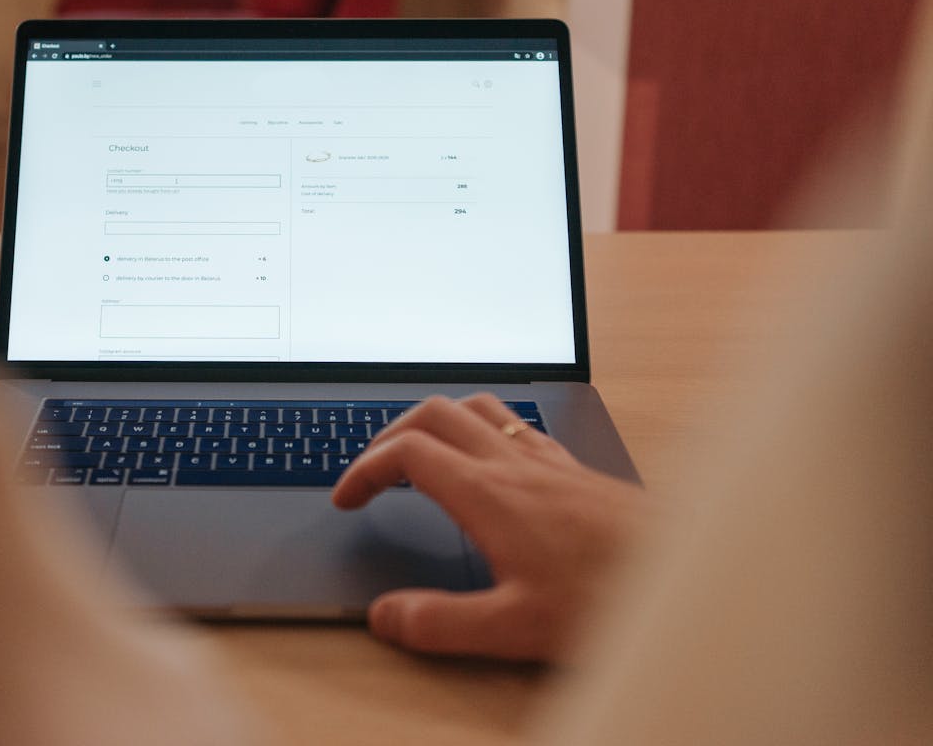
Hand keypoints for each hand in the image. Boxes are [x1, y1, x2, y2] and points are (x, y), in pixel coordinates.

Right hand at [332, 393, 650, 660]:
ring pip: (475, 408)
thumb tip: (387, 616)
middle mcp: (514, 464)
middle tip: (372, 472)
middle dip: (389, 434)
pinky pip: (514, 424)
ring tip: (420, 453)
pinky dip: (481, 430)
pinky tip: (490, 462)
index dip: (364, 470)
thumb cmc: (611, 596)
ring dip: (436, 421)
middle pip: (433, 413)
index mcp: (489, 493)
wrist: (687, 573)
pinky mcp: (572, 468)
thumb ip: (441, 622)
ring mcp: (545, 460)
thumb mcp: (514, 626)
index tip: (348, 499)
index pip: (407, 453)